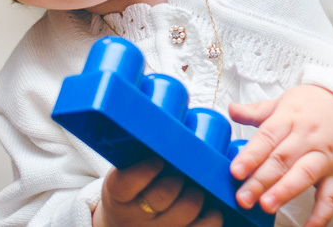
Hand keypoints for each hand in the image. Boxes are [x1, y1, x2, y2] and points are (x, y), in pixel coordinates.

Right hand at [92, 157, 222, 226]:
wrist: (125, 223)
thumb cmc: (132, 185)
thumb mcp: (124, 168)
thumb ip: (141, 148)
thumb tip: (168, 115)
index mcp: (118, 193)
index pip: (126, 183)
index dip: (145, 170)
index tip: (159, 158)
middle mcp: (136, 216)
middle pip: (161, 197)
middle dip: (178, 178)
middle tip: (186, 165)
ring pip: (186, 211)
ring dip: (198, 191)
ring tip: (201, 180)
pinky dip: (214, 213)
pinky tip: (214, 201)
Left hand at [227, 85, 332, 226]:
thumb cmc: (316, 106)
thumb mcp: (286, 102)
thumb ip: (258, 111)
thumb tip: (231, 110)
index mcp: (290, 118)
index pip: (268, 136)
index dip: (251, 155)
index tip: (236, 171)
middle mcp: (307, 137)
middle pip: (282, 159)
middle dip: (260, 180)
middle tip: (243, 198)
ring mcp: (324, 156)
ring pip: (304, 174)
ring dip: (285, 191)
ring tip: (267, 205)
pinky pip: (331, 196)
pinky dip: (321, 214)